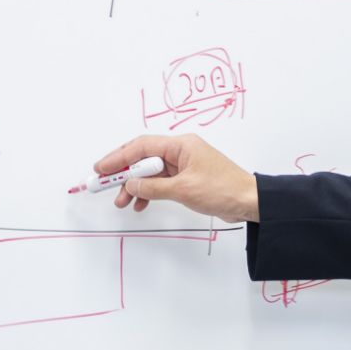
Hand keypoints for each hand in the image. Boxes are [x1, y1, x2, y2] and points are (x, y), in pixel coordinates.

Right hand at [94, 134, 258, 222]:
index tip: (101, 168)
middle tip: (103, 185)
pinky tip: (140, 204)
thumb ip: (153, 187)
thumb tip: (131, 184)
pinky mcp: (187, 179)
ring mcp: (184, 165)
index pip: (141, 146)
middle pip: (143, 158)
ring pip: (150, 172)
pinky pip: (160, 183)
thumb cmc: (223, 189)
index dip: (118, 157)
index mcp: (181, 145)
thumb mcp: (183, 189)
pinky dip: (149, 192)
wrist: (249, 202)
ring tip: (122, 202)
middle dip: (123, 172)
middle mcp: (180, 151)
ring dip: (135, 186)